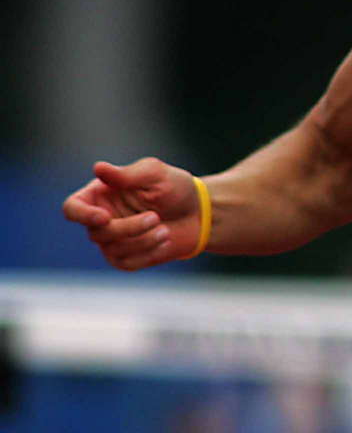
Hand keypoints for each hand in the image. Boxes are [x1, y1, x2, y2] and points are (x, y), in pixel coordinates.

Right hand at [62, 158, 204, 270]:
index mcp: (100, 195)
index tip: (104, 217)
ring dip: (142, 240)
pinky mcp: (127, 259)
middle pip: (96, 232)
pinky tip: (165, 240)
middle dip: (128, 228)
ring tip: (165, 229)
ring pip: (113, 250)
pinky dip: (148, 253)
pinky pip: (128, 264)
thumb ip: (126, 174)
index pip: (72, 208)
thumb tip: (98, 168)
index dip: (82, 215)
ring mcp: (112, 242)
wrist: (199, 212)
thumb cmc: (174, 187)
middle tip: (155, 217)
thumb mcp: (154, 174)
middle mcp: (101, 219)